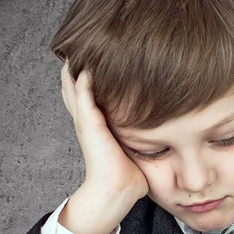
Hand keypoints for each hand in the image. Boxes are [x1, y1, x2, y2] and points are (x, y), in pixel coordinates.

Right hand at [59, 61, 148, 233]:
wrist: (118, 190)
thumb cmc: (128, 174)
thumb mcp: (132, 147)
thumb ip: (138, 134)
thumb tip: (159, 129)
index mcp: (96, 126)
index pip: (86, 96)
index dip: (86, 77)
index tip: (93, 56)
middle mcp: (87, 121)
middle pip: (74, 86)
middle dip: (76, 65)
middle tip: (78, 43)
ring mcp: (86, 121)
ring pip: (74, 86)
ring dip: (75, 66)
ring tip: (78, 44)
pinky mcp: (90, 123)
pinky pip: (83, 94)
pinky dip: (83, 77)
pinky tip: (86, 62)